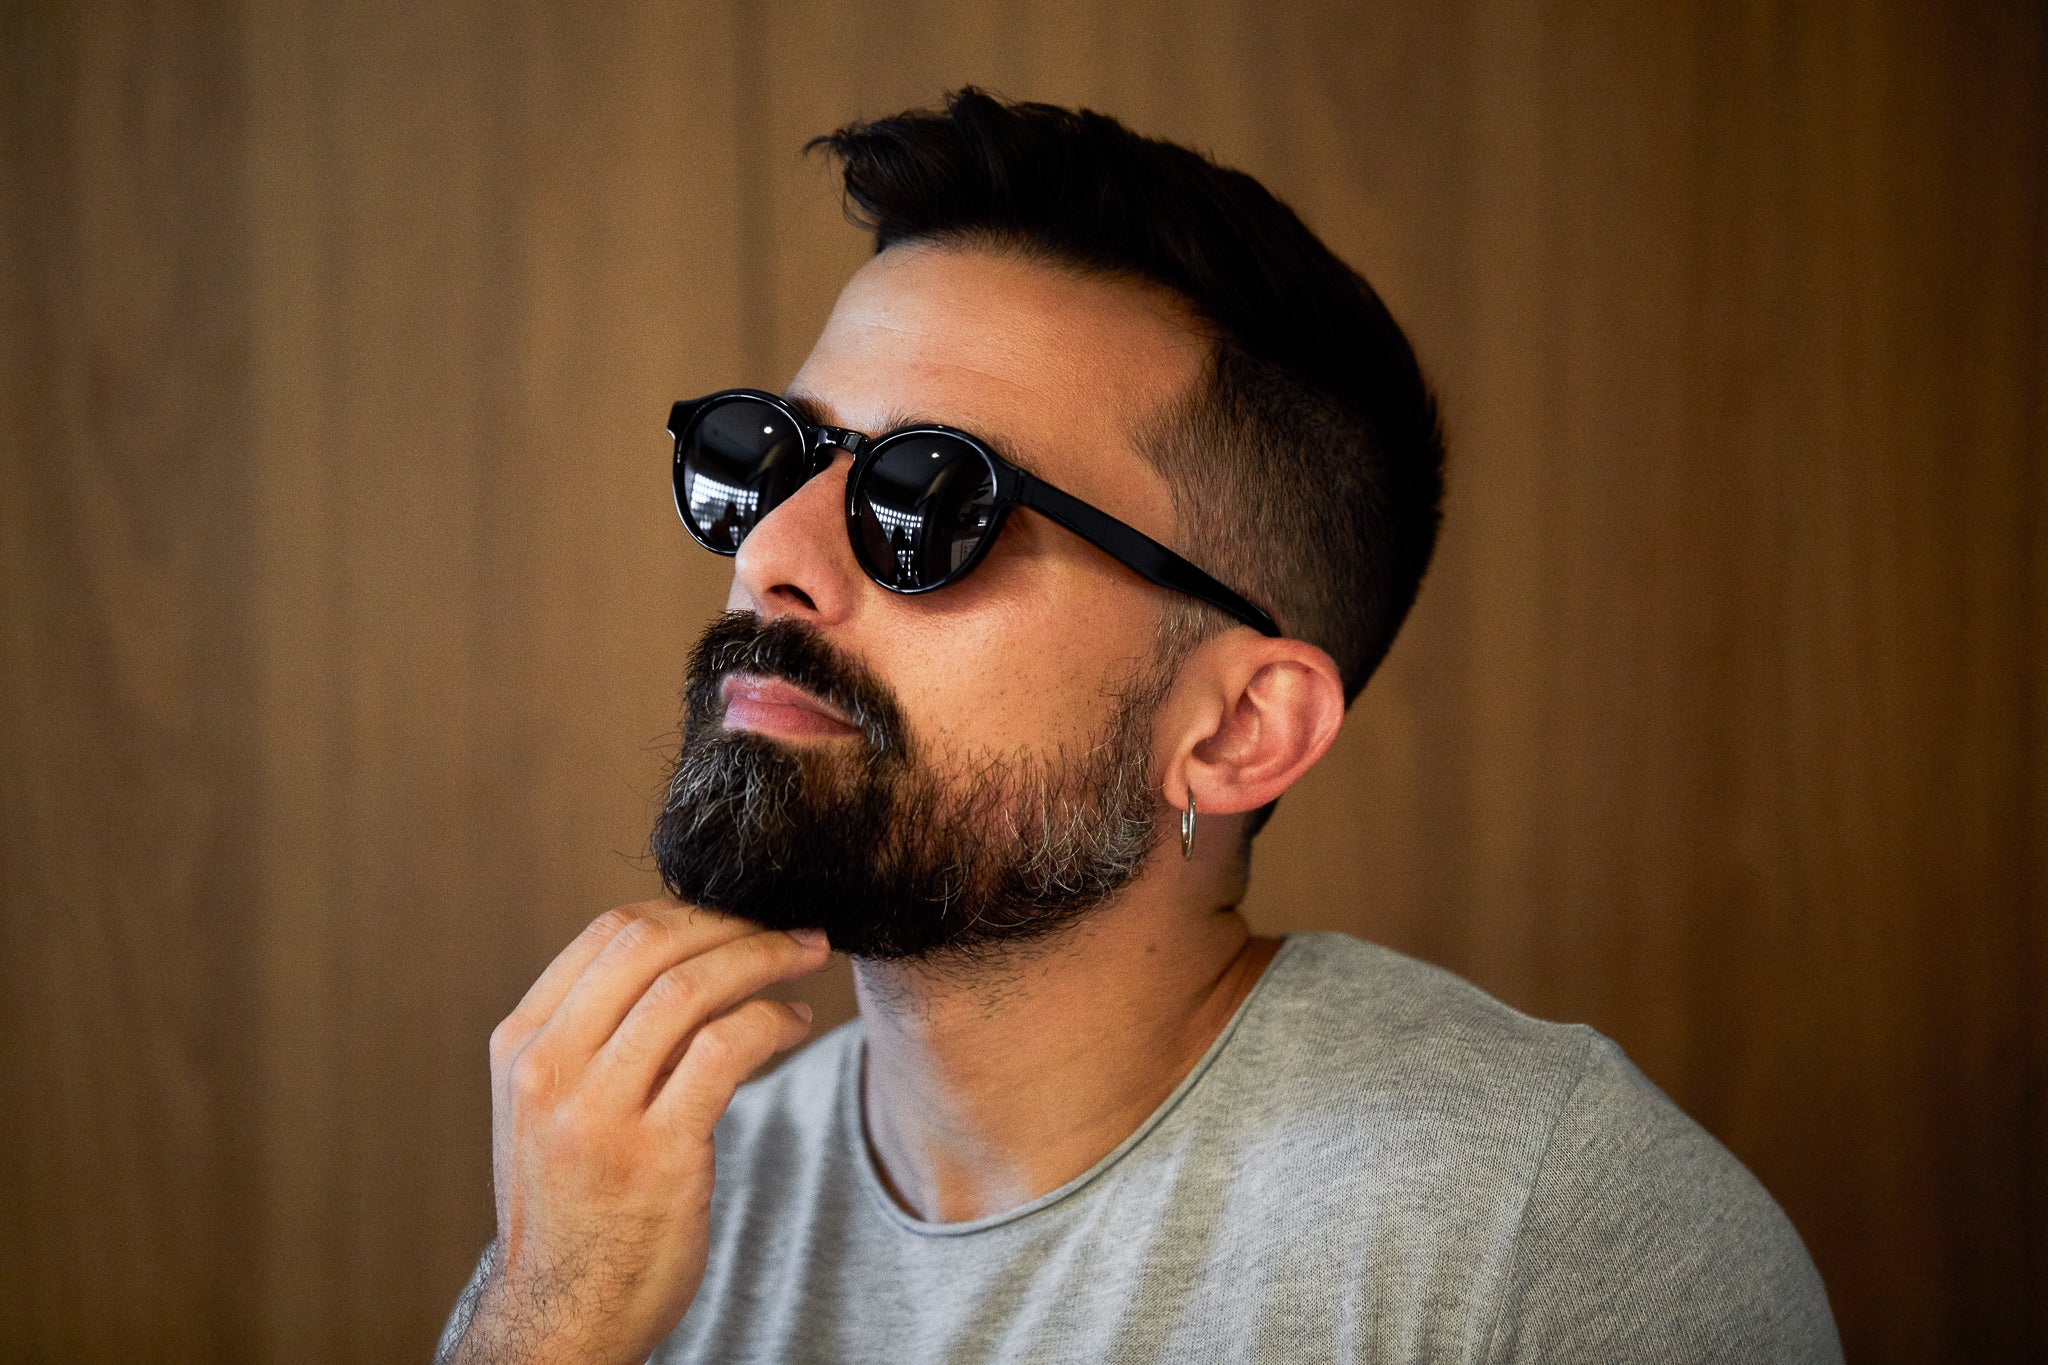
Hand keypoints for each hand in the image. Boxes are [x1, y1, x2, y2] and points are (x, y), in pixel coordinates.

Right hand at [440, 899, 829, 1364]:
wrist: (562, 1317)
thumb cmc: (572, 1205)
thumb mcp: (549, 1107)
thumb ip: (593, 1031)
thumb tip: (680, 948)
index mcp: (522, 1045)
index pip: (608, 934)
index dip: (687, 908)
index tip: (738, 911)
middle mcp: (549, 1069)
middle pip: (650, 944)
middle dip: (732, 922)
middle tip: (786, 924)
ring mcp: (598, 1113)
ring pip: (691, 988)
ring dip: (764, 958)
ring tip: (805, 956)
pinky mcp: (656, 1154)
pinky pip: (727, 1048)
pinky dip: (772, 1020)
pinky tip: (795, 1022)